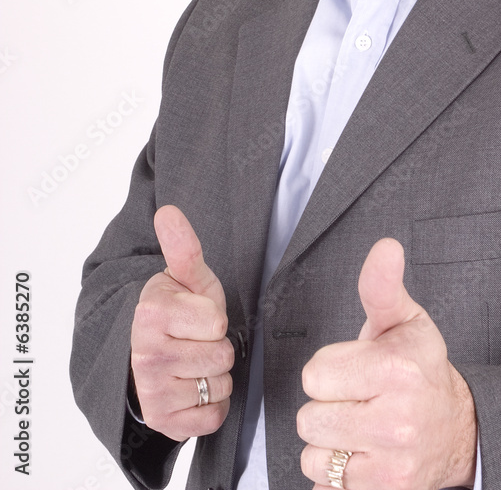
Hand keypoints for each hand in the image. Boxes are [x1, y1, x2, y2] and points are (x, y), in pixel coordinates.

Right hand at [130, 205, 234, 440]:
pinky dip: (211, 405)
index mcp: (152, 313)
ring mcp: (152, 391)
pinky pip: (213, 417)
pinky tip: (193, 388)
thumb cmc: (179, 312)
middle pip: (222, 356)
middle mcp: (146, 354)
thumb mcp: (186, 278)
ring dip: (216, 376)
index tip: (197, 317)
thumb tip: (168, 210)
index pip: (217, 322)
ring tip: (195, 363)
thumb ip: (183, 247)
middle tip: (197, 341)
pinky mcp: (162, 422)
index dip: (215, 319)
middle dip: (217, 347)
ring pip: (219, 386)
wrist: (149, 355)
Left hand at [298, 238, 477, 489]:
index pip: (315, 374)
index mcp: (396, 369)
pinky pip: (326, 484)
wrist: (458, 428)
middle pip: (309, 416)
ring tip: (358, 426)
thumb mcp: (404, 320)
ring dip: (328, 442)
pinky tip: (362, 452)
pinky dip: (336, 472)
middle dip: (327, 405)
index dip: (329, 369)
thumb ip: (382, 285)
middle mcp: (396, 419)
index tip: (355, 369)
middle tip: (356, 398)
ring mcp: (392, 461)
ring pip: (313, 453)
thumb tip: (385, 247)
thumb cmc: (421, 369)